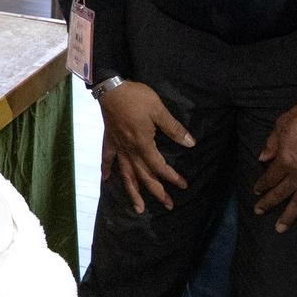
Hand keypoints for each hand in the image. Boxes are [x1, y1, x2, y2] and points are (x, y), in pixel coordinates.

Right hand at [98, 81, 193, 214]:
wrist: (111, 88)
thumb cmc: (136, 98)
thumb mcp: (159, 110)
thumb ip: (174, 128)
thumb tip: (190, 143)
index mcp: (143, 144)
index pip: (160, 167)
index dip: (172, 177)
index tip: (183, 185)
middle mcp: (130, 151)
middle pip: (144, 177)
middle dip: (157, 192)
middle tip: (168, 205)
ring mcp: (118, 147)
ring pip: (126, 175)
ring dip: (133, 192)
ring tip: (138, 208)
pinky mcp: (109, 140)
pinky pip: (107, 159)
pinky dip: (106, 170)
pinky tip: (106, 180)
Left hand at [253, 102, 296, 232]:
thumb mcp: (281, 125)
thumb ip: (272, 143)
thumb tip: (262, 158)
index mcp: (285, 161)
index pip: (270, 177)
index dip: (262, 185)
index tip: (256, 191)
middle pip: (281, 192)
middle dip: (268, 203)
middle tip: (258, 212)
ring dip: (290, 215)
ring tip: (281, 228)